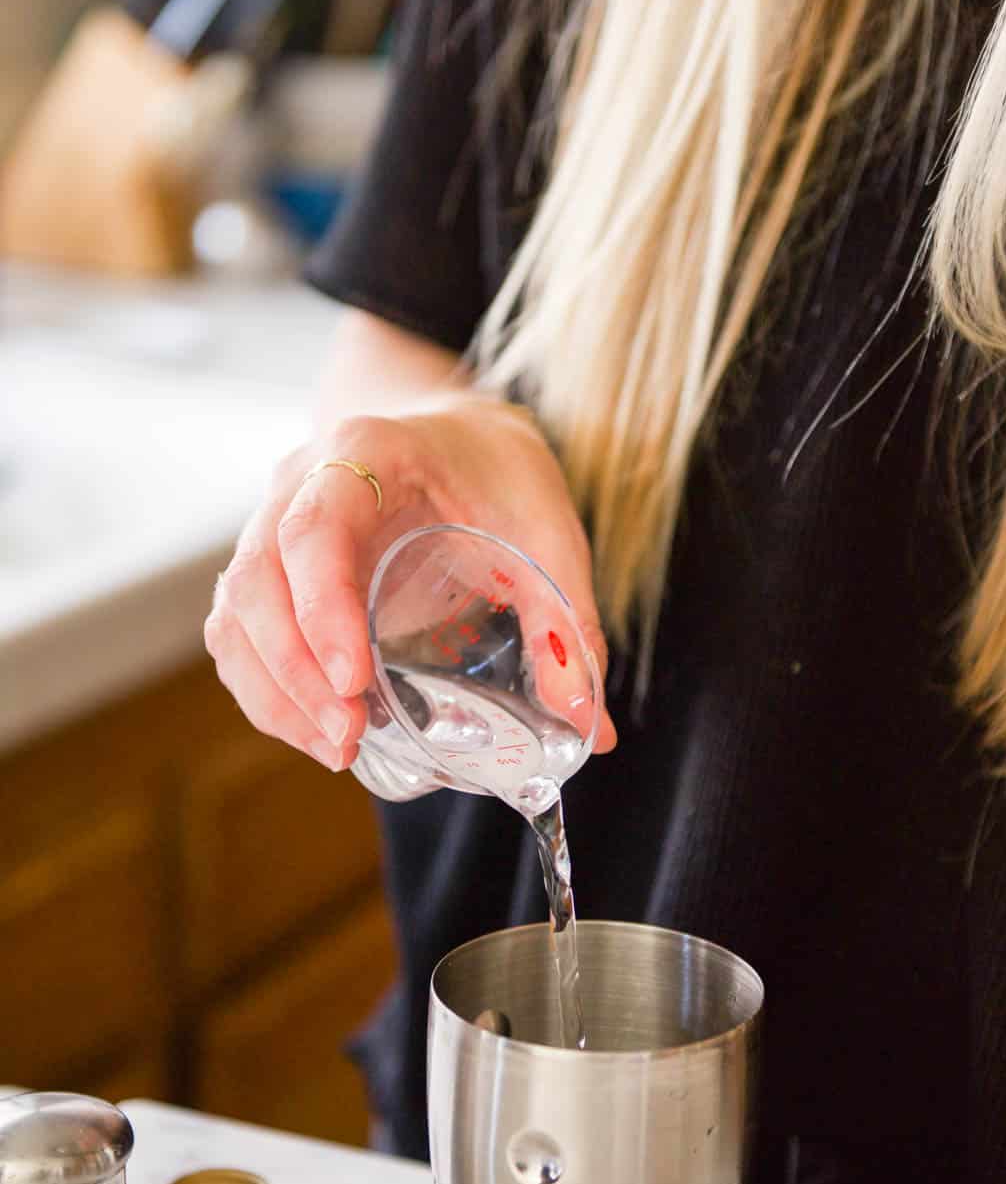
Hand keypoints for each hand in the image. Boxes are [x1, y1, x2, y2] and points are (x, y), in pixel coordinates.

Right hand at [205, 395, 616, 774]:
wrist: (456, 435)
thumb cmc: (497, 473)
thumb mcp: (550, 530)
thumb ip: (568, 621)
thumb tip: (591, 727)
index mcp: (364, 452)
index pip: (313, 528)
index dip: (321, 608)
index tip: (353, 680)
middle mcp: (298, 484)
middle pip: (257, 580)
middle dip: (295, 671)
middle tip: (350, 737)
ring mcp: (271, 528)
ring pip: (236, 615)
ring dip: (275, 692)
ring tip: (339, 749)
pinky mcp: (273, 576)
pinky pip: (240, 637)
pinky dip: (269, 693)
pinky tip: (319, 734)